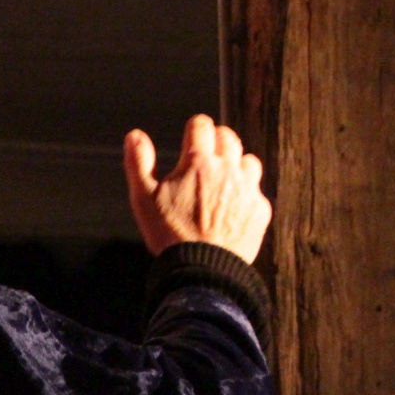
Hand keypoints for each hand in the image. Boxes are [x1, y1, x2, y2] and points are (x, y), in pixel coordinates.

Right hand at [124, 115, 272, 262]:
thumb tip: (134, 135)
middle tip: (206, 157)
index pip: (201, 125)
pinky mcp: (260, 210)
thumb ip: (139, 162)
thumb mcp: (143, 197)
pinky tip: (232, 210)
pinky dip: (246, 196)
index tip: (191, 137)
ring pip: (248, 161)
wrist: (202, 269)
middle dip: (216, 141)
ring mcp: (248, 189)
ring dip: (236, 165)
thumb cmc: (169, 233)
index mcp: (198, 162)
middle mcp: (227, 169)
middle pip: (228, 138)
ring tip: (222, 181)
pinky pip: (257, 193)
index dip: (195, 128)